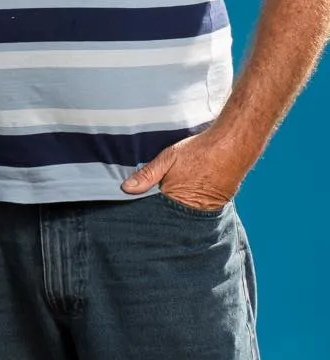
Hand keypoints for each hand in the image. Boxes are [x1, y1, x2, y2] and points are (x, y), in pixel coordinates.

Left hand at [122, 129, 248, 212]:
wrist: (233, 145)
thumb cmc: (199, 151)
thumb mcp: (168, 158)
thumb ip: (147, 175)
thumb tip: (126, 188)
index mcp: (176, 199)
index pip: (156, 212)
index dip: (148, 209)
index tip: (136, 211)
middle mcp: (193, 208)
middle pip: (172, 214)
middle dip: (163, 211)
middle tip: (156, 205)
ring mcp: (208, 208)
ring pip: (187, 212)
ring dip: (179, 208)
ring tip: (174, 199)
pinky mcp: (219, 204)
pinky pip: (202, 209)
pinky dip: (194, 204)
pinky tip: (190, 195)